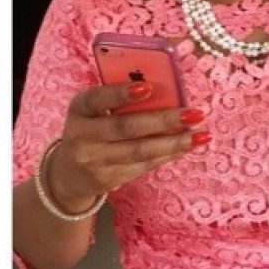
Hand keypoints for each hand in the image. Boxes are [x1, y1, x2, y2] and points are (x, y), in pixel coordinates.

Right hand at [45, 81, 209, 211]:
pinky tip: (184, 147)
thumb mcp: (94, 111)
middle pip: (126, 127)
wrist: (69, 171)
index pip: (97, 98)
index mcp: (79, 109)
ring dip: (173, 143)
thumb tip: (166, 93)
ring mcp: (93, 161)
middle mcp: (82, 136)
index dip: (121, 94)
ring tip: (199, 135)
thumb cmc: (92, 129)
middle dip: (163, 120)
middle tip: (193, 114)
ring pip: (139, 152)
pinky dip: (167, 156)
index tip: (148, 88)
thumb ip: (119, 101)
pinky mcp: (106, 180)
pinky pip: (142, 167)